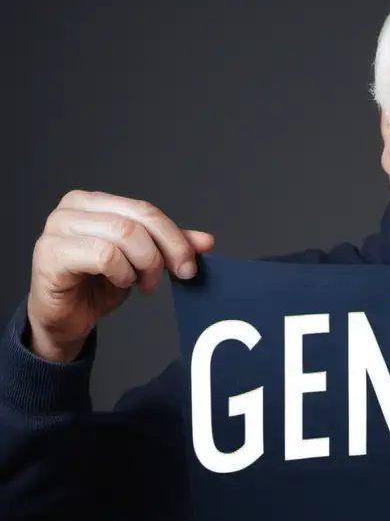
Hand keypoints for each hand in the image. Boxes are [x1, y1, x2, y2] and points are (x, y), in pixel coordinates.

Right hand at [26, 190, 214, 362]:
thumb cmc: (96, 286)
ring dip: (145, 265)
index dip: (174, 237)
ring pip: (125, 234)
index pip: (145, 210)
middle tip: (173, 275)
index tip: (188, 263)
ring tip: (142, 283)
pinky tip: (119, 283)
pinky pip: (105, 255)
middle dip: (165, 251)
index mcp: (94, 203)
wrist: (65, 318)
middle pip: (138, 220)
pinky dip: (122, 273)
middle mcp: (73, 209)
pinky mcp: (52, 252)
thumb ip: (169, 247)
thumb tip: (205, 240)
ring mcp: (58, 228)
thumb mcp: (141, 262)